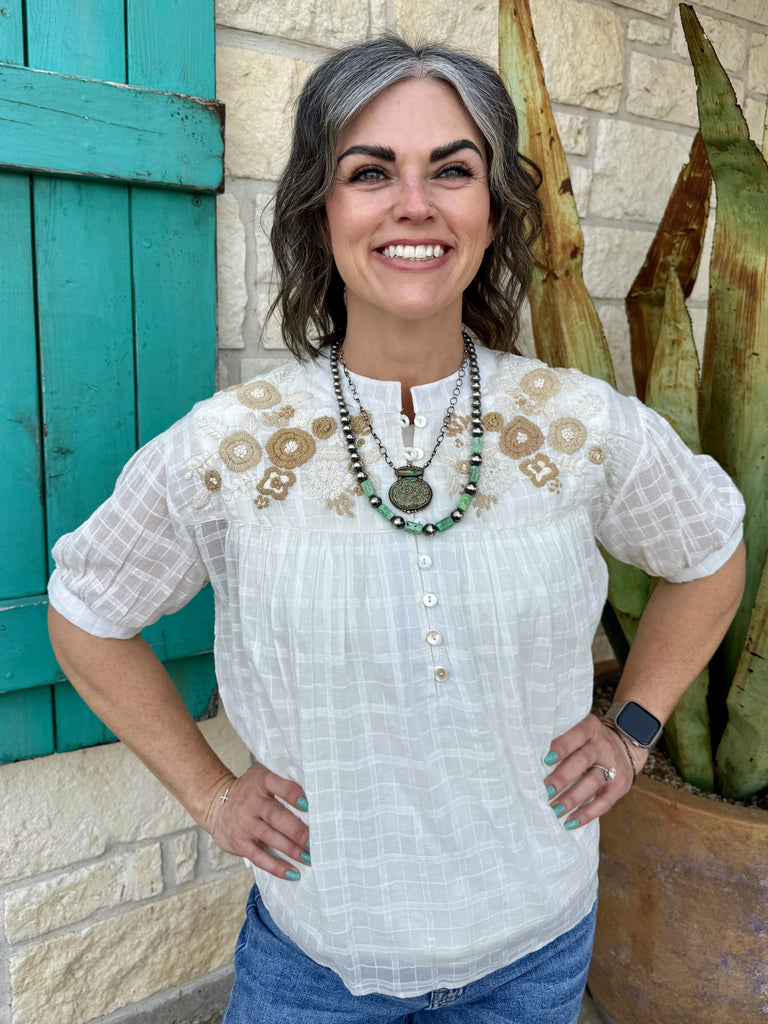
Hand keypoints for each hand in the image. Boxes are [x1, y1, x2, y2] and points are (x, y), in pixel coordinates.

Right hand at [204, 762, 310, 879]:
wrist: (217, 803)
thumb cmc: (252, 791)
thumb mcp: (264, 776)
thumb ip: (285, 781)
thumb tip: (318, 794)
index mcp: (262, 781)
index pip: (280, 786)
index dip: (295, 795)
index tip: (310, 805)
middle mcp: (252, 801)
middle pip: (276, 816)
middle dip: (297, 830)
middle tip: (316, 841)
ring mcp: (245, 823)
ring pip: (271, 837)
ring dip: (292, 850)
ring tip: (310, 858)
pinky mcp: (240, 842)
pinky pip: (259, 857)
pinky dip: (277, 867)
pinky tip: (293, 873)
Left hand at [542, 713, 646, 829]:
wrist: (626, 747)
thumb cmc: (590, 741)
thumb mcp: (581, 733)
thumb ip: (563, 740)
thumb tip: (531, 759)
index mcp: (590, 729)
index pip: (577, 735)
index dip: (561, 747)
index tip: (544, 759)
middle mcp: (602, 746)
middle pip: (582, 761)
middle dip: (562, 777)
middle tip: (544, 790)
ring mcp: (613, 767)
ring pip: (592, 782)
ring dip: (571, 798)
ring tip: (554, 809)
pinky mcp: (620, 786)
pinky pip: (604, 802)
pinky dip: (587, 814)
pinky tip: (571, 822)